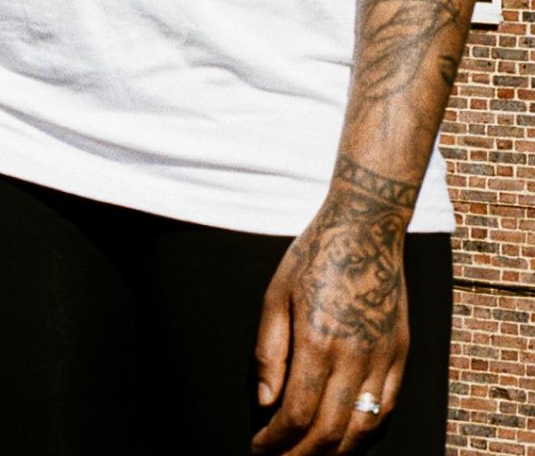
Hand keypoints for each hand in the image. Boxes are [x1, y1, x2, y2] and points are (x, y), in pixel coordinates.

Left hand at [252, 193, 408, 453]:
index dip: (276, 442)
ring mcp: (384, 358)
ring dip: (334, 453)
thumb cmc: (313, 257)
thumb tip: (266, 404)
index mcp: (318, 339)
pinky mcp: (401, 356)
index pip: (296, 414)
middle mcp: (355, 355)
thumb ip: (268, 352)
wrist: (366, 228)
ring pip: (362, 430)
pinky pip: (386, 411)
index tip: (259, 448)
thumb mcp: (276, 295)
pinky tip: (344, 439)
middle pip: (329, 431)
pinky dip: (364, 435)